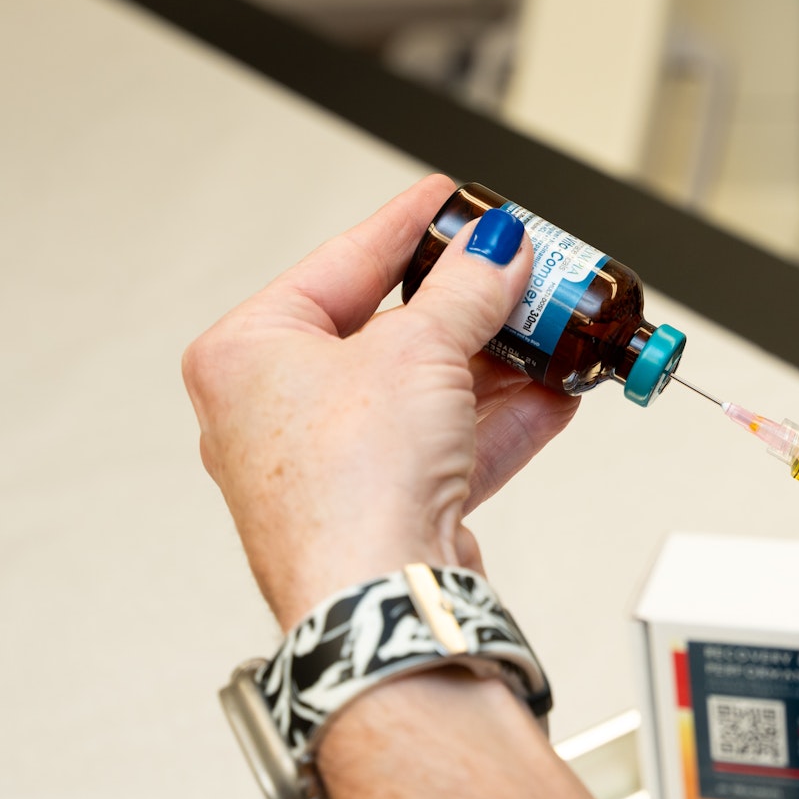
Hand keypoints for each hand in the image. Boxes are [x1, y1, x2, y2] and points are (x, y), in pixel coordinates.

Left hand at [182, 174, 579, 627]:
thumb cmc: (349, 486)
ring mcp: (331, 466)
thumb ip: (466, 290)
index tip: (451, 198)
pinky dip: (499, 420)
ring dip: (497, 364)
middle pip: (389, 331)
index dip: (408, 225)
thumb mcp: (419, 350)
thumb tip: (494, 252)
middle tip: (515, 270)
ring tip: (551, 331)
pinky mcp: (383, 508)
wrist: (379, 600)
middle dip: (467, 306)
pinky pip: (446, 446)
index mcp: (246, 354)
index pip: (341, 262)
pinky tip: (552, 394)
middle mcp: (274, 410)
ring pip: (425, 393)